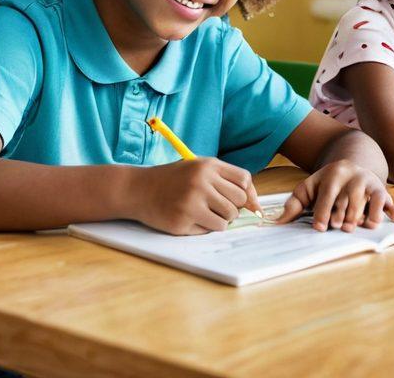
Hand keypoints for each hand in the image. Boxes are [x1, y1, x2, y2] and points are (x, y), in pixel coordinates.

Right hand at [132, 158, 260, 234]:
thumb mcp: (198, 169)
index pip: (244, 180)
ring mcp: (192, 202)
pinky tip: (193, 219)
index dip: (248, 193)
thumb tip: (254, 204)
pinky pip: (212, 229)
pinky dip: (207, 227)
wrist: (138, 189)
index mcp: (208, 165)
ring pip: (228, 218)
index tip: (244, 202)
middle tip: (217, 207)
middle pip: (239, 201)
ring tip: (205, 213)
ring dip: (221, 219)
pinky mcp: (183, 220)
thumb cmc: (173, 180)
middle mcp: (202, 181)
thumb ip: (224, 180)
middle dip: (233, 208)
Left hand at [276, 159, 393, 231]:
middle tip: (339, 227)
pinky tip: (392, 219)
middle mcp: (353, 177)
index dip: (323, 212)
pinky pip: (387, 201)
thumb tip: (276, 223)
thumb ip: (293, 205)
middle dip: (343, 216)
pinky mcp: (381, 190)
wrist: (352, 165)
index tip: (319, 227)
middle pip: (348, 201)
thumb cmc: (326, 184)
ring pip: (367, 203)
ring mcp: (368, 183)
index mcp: (333, 174)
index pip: (328, 195)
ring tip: (357, 226)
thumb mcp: (309, 189)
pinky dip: (390, 211)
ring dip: (363, 217)